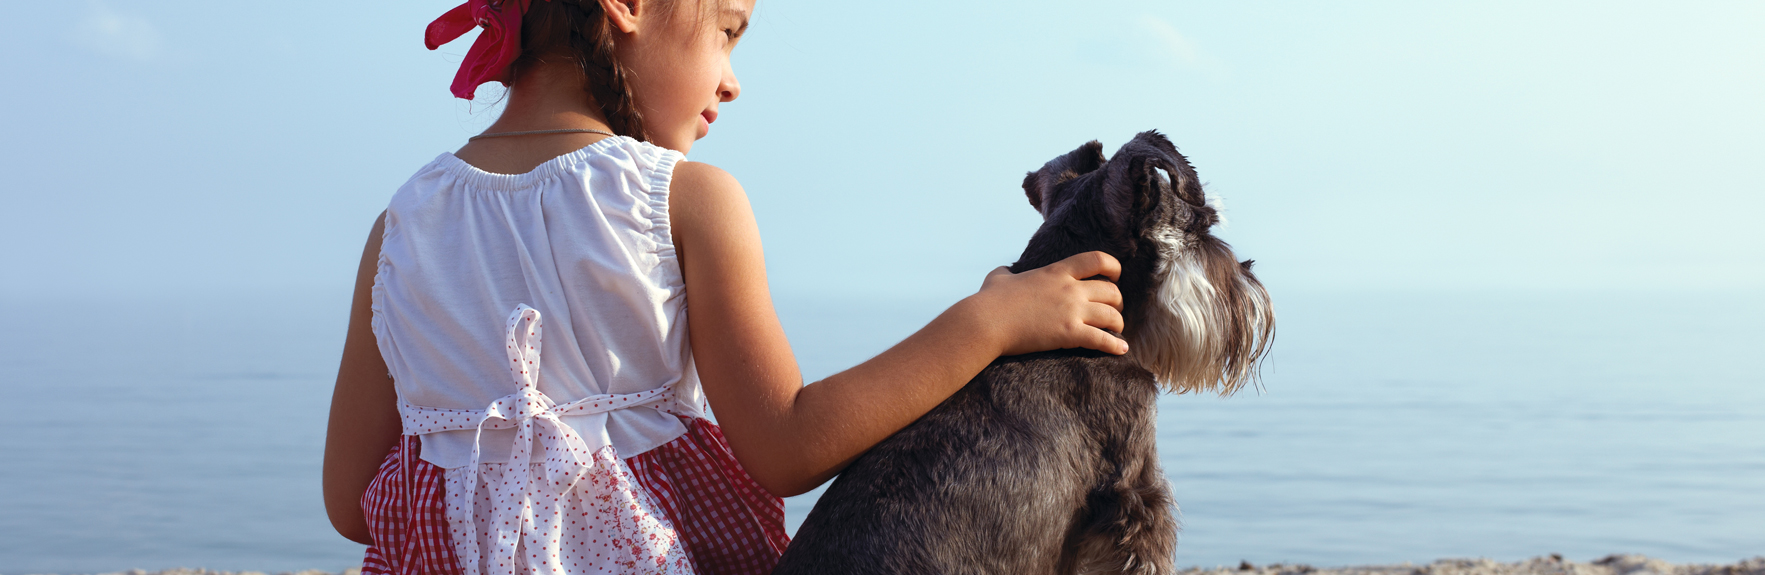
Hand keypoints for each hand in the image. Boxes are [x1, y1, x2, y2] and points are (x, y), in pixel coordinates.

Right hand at [962, 251, 1127, 356]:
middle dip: (1117, 302)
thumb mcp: (999, 277)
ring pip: (1112, 315)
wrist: (986, 321)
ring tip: (1117, 331)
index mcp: (1056, 271)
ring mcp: (1072, 311)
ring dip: (1118, 324)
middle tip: (1113, 310)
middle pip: (1111, 291)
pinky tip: (1121, 349)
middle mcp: (1070, 289)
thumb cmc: (990, 300)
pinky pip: (1102, 339)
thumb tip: (1004, 272)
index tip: (1115, 275)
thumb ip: (1008, 272)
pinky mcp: (1069, 334)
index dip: (1112, 266)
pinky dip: (1115, 345)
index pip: (1097, 259)